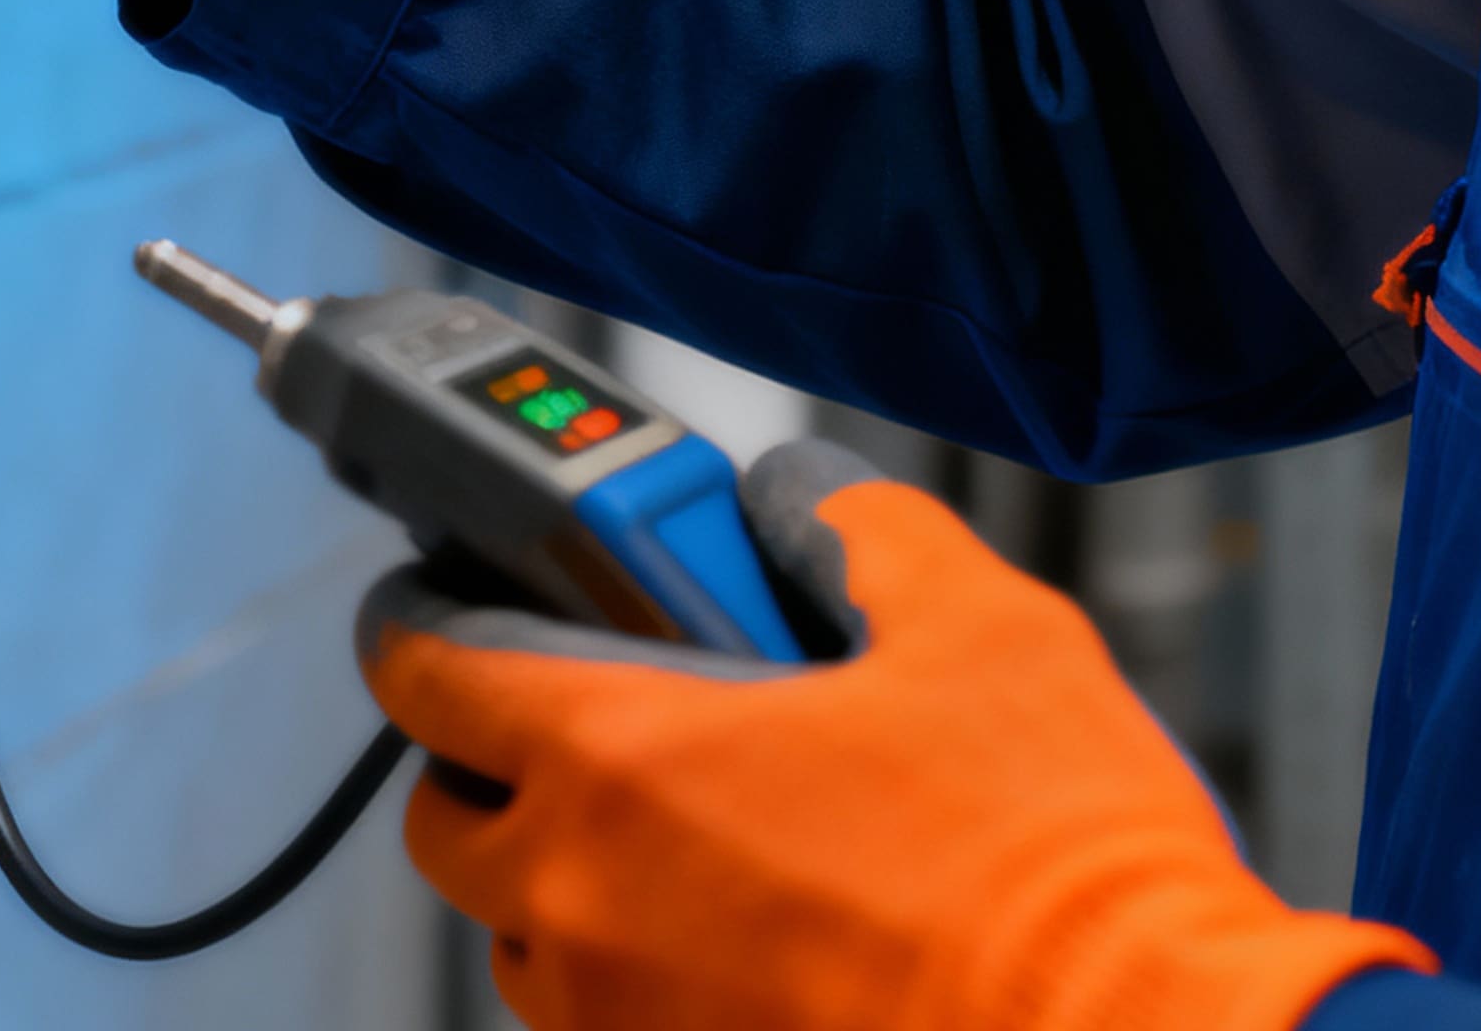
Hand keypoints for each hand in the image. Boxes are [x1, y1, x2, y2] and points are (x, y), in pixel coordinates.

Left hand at [363, 441, 1432, 1030]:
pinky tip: (756, 935)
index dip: (426, 615)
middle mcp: (584, 905)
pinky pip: (601, 1025)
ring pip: (520, 935)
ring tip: (708, 839)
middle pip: (446, 814)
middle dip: (501, 756)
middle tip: (614, 719)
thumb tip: (797, 500)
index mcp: (622, 762)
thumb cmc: (1058, 871)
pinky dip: (640, 974)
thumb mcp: (976, 625)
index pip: (422, 666)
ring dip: (571, 877)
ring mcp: (620, 1022)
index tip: (453, 598)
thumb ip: (854, 526)